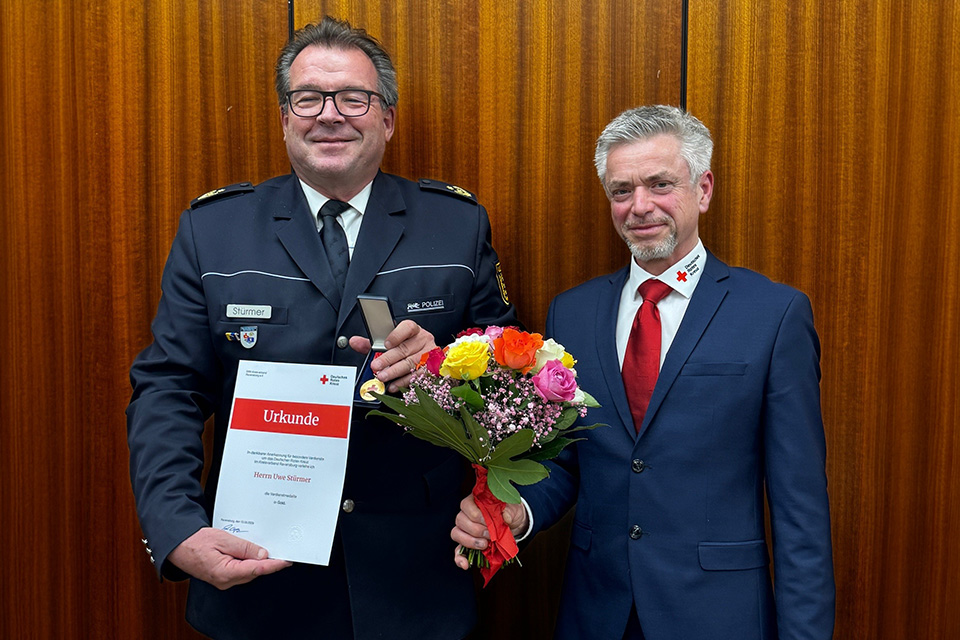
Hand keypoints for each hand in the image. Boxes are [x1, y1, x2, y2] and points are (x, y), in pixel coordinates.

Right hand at [167, 527, 291, 589]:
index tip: (285, 560)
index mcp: (225, 572)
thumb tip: (262, 554)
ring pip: (249, 572)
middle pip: (254, 572)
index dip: (273, 565)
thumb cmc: (196, 542)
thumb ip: (244, 548)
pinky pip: (241, 571)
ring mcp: (224, 581)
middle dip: (268, 562)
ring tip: (268, 548)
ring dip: (259, 562)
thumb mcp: (223, 539)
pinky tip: (253, 553)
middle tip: (281, 550)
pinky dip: (249, 562)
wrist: (179, 546)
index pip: (256, 570)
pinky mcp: (223, 577)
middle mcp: (225, 581)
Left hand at [349, 319, 435, 391]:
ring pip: (410, 363)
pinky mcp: (431, 369)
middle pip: (405, 349)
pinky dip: (403, 382)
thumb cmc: (408, 347)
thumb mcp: (391, 342)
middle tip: (376, 366)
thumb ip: (373, 342)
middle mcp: (422, 341)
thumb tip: (354, 342)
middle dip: (388, 359)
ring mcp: (428, 355)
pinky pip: (417, 376)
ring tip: (382, 377)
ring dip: (394, 372)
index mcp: (413, 330)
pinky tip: (394, 385)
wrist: (428, 357)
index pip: (407, 328)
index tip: (386, 344)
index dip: (396, 335)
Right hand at [450, 495, 527, 569]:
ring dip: (470, 542)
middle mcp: (466, 514)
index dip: (476, 515)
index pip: (466, 505)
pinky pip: (458, 551)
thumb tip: (505, 517)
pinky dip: (460, 558)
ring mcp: (465, 530)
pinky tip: (465, 565)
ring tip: (484, 545)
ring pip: (456, 534)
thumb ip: (509, 511)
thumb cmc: (510, 513)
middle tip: (490, 535)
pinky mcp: (467, 544)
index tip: (488, 522)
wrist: (514, 524)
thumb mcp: (513, 508)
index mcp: (475, 501)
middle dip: (476, 530)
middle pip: (460, 521)